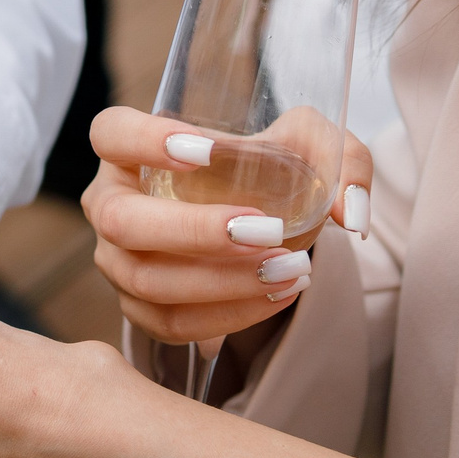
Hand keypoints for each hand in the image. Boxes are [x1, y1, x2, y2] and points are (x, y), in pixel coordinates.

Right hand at [81, 105, 372, 347]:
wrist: (264, 226)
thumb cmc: (269, 172)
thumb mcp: (310, 147)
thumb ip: (341, 160)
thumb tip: (348, 213)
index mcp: (131, 152)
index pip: (110, 134)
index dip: (143, 141)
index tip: (201, 151)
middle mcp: (111, 205)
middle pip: (120, 221)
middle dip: (193, 230)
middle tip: (263, 230)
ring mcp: (118, 262)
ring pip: (145, 280)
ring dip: (220, 280)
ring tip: (288, 269)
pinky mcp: (139, 308)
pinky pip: (170, 323)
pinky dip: (227, 315)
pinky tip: (276, 297)